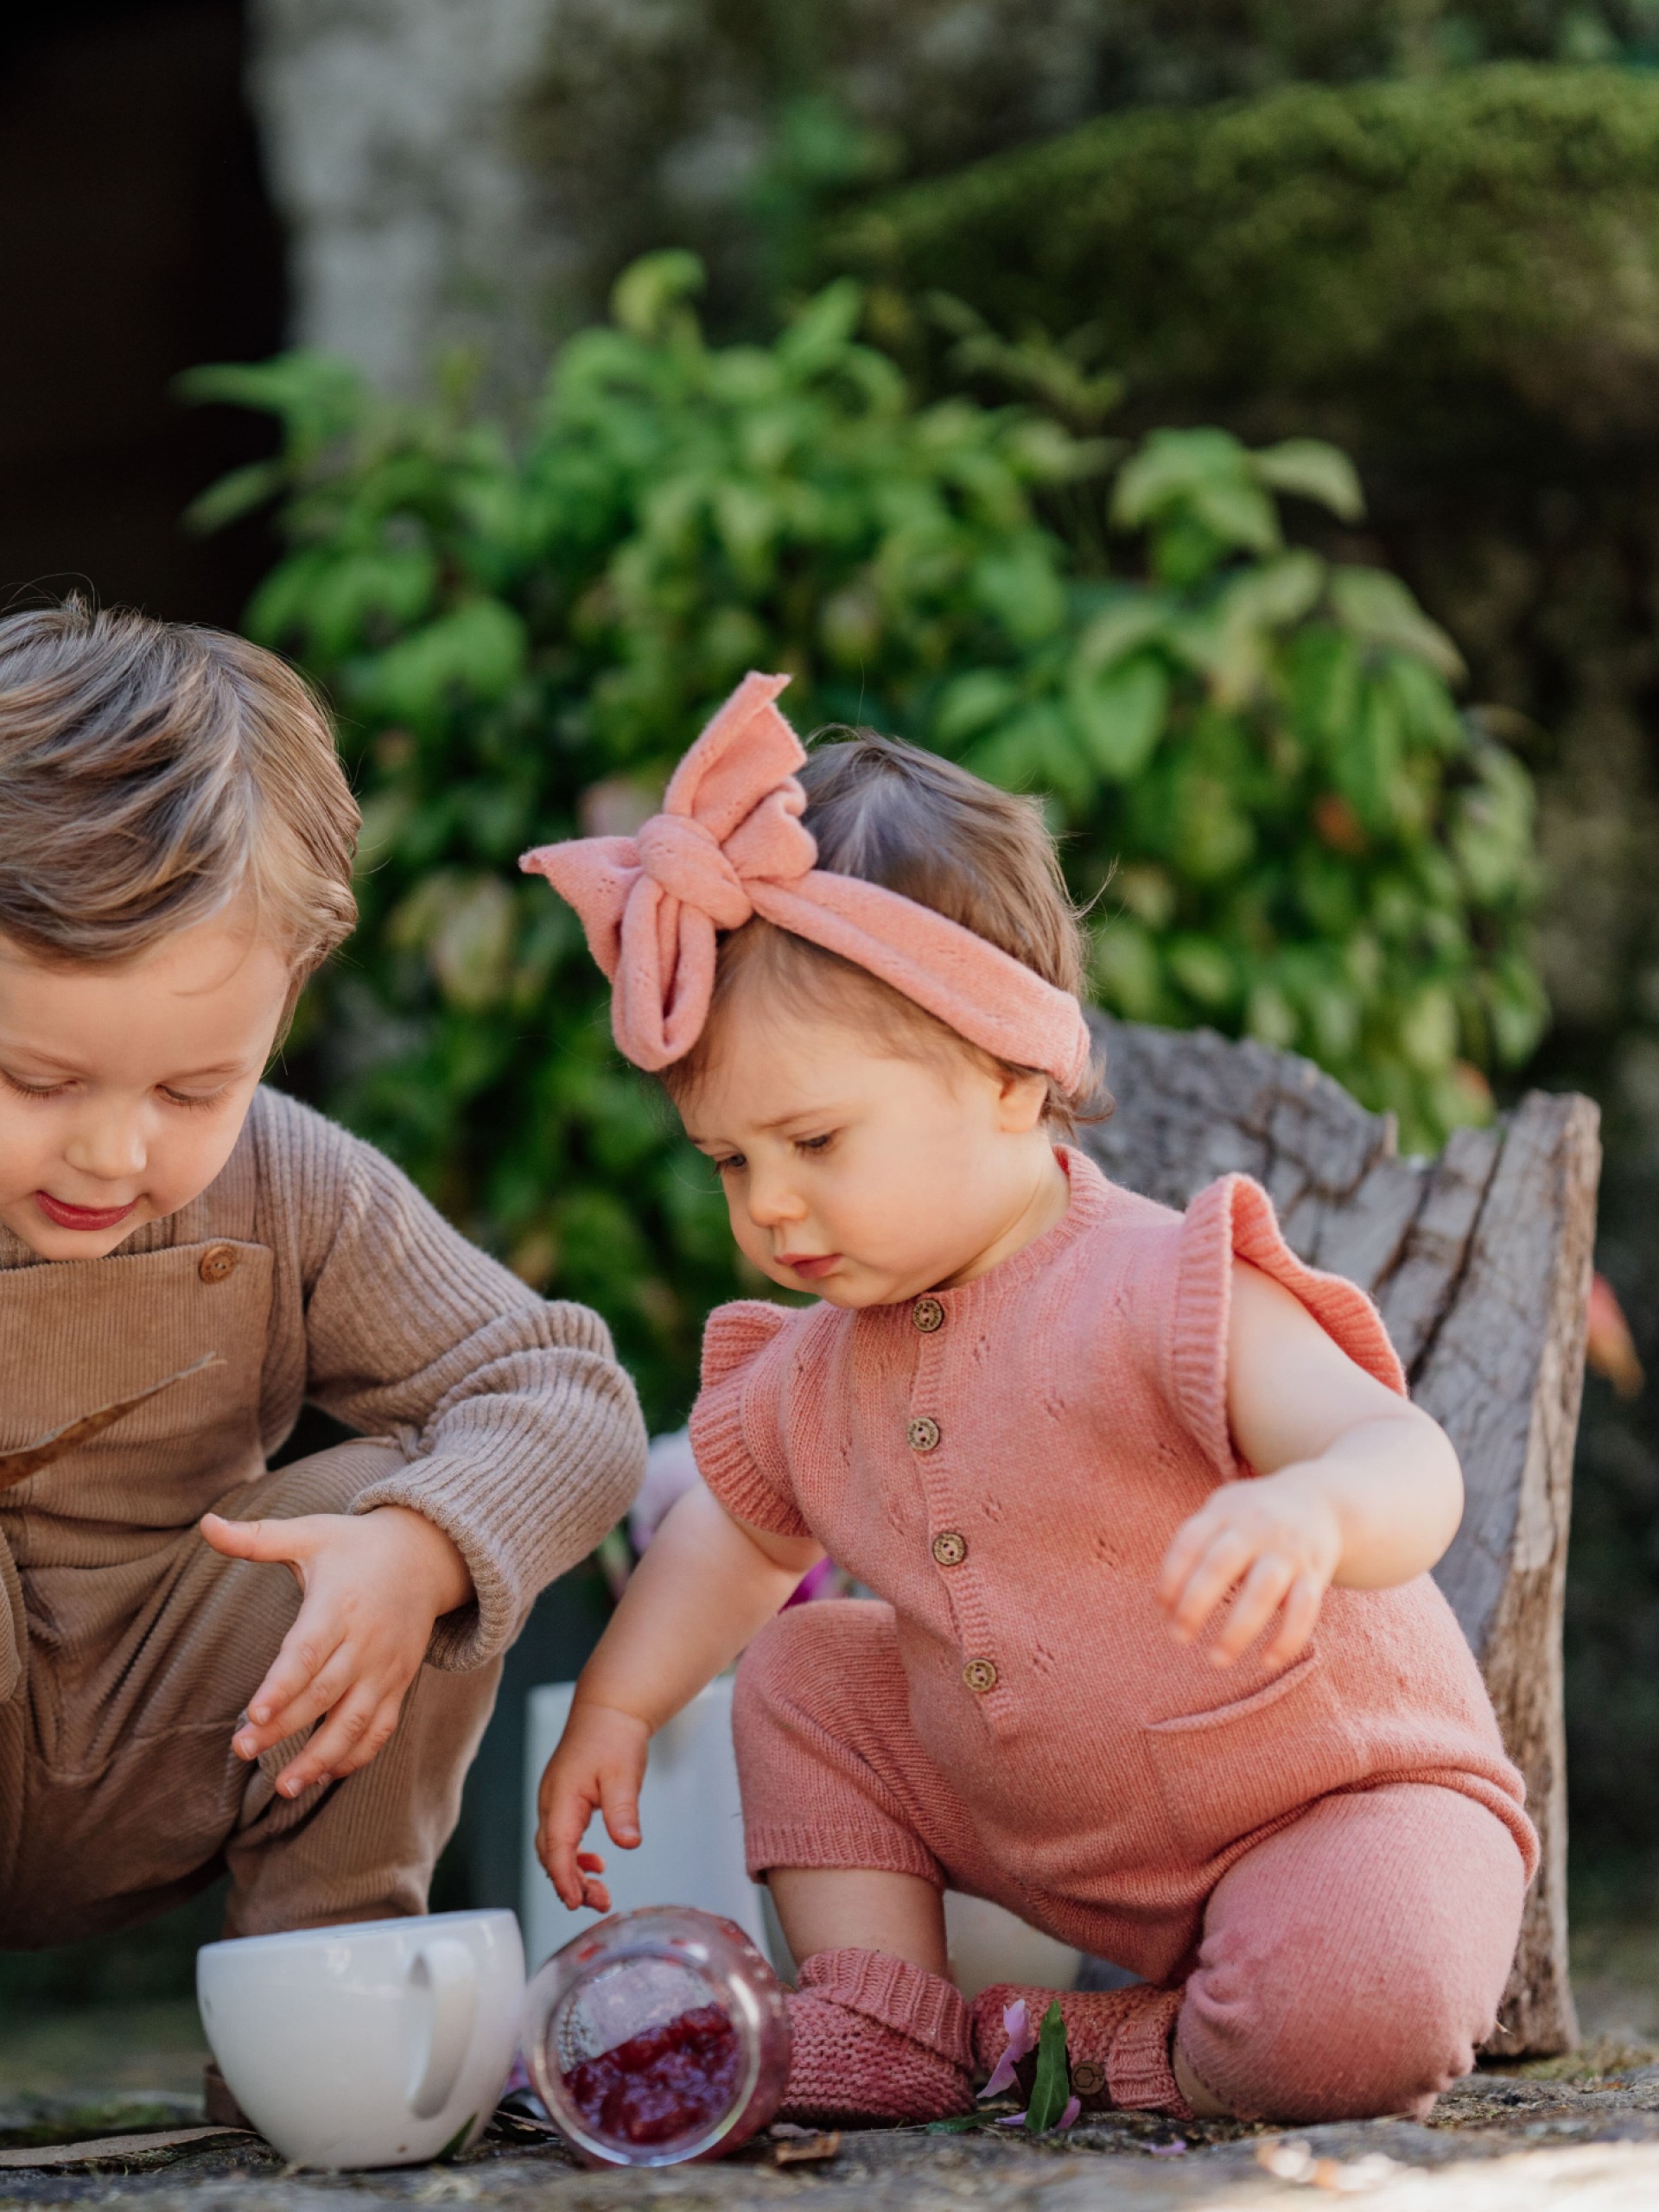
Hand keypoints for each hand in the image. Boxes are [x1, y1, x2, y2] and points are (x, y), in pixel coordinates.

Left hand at [201, 1505, 472, 1796]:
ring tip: (285, 1786)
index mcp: (339, 1604)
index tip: (255, 1713)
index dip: (284, 1685)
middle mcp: (366, 1641)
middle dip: (285, 1728)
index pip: (309, 1651)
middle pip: (324, 1693)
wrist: (428, 1554)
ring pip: (355, 1721)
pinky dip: (357, 1755)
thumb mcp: (311, 1533)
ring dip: (321, 1757)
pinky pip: (380, 1727)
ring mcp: (386, 1667)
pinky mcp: (398, 1683)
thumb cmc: (355, 1545)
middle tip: (242, 1750)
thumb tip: (205, 1524)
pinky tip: (326, 1775)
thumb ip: (256, 1537)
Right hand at [536, 1697, 650, 1912]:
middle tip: (600, 1903)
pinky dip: (576, 1857)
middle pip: (551, 1855)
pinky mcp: (566, 1802)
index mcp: (561, 1798)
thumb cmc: (614, 1738)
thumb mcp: (623, 1775)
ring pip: (555, 1849)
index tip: (575, 1902)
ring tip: (601, 1893)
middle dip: (571, 1884)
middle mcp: (552, 1803)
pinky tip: (597, 1863)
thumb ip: (623, 1810)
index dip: (564, 1878)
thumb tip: (628, 1843)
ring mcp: (556, 1803)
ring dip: (574, 1873)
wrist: (609, 1711)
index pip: (556, 1848)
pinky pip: (563, 1838)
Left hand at [1158, 1468, 1342, 1668]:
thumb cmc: (1254, 1516)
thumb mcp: (1223, 1511)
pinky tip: (1266, 1661)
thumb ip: (1196, 1547)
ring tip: (1216, 1660)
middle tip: (1178, 1638)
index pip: (1189, 1543)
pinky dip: (1286, 1639)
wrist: (1320, 1500)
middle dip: (1194, 1605)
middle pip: (1220, 1565)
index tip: (1162, 1611)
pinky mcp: (1315, 1573)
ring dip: (1237, 1629)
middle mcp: (1256, 1529)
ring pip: (1263, 1591)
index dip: (1170, 1578)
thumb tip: (1165, 1606)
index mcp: (1225, 1513)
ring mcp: (1287, 1552)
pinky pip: (1304, 1610)